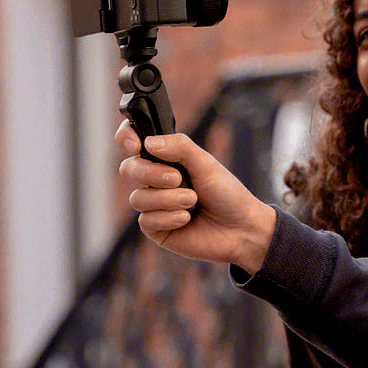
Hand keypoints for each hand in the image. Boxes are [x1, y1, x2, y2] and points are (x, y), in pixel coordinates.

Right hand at [116, 120, 275, 273]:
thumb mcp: (207, 164)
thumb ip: (180, 148)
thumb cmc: (227, 194)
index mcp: (168, 159)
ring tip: (192, 201)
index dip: (126, 138)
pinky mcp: (156, 229)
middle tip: (177, 178)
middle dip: (151, 173)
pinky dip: (169, 217)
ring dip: (167, 199)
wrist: (241, 229)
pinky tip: (187, 218)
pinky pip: (146, 220)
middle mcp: (156, 180)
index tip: (135, 145)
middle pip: (130, 168)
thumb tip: (148, 142)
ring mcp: (154, 205)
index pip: (135, 141)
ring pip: (137, 198)